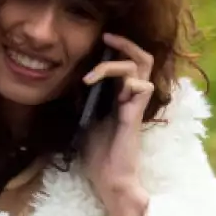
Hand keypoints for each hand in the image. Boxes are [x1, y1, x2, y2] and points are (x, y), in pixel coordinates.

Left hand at [80, 32, 153, 215]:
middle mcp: (132, 98)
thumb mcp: (84, 119)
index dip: (119, 47)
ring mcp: (135, 106)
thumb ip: (84, 99)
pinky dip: (125, 82)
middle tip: (107, 36)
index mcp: (121, 97)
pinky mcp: (135, 117)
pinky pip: (142, 89)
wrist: (108, 179)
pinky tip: (99, 90)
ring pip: (140, 69)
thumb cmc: (98, 154)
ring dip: (113, 64)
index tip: (102, 38)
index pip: (129, 63)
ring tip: (91, 75)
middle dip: (126, 43)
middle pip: (144, 59)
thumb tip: (71, 79)